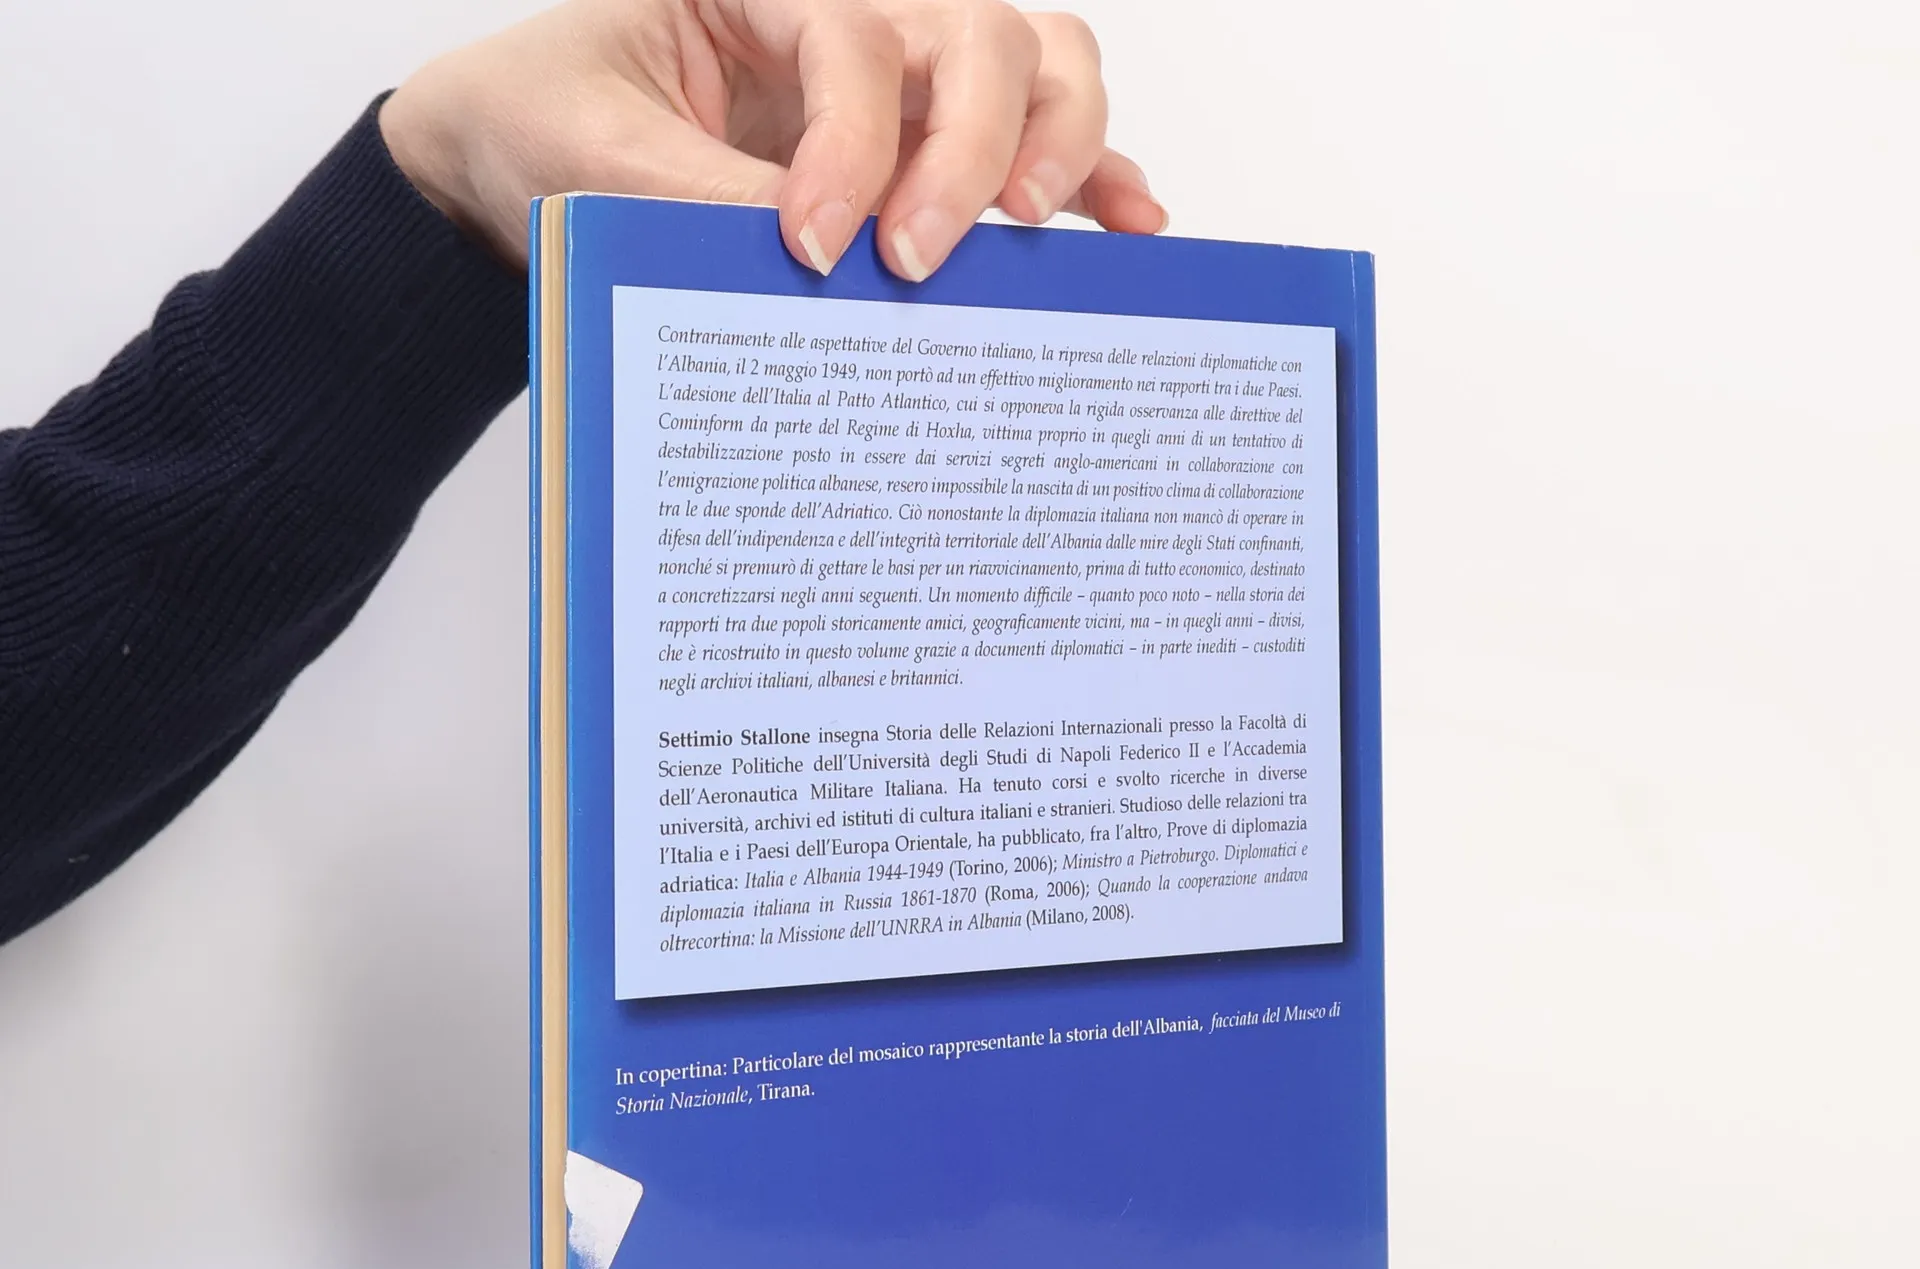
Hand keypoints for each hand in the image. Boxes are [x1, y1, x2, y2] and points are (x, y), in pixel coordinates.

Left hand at [378, 0, 1165, 279]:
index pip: (856, 40)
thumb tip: (820, 269)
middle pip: (981, 34)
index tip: (812, 246)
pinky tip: (1129, 232)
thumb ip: (704, 201)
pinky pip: (1030, 151)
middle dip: (974, 146)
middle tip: (920, 257)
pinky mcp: (917, 158)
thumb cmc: (539, 127)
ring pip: (1033, 67)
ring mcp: (898, 87)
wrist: (504, 168)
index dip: (850, 144)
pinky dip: (1092, 183)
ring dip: (1055, 145)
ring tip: (1031, 234)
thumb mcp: (594, 158)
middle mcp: (852, 23)